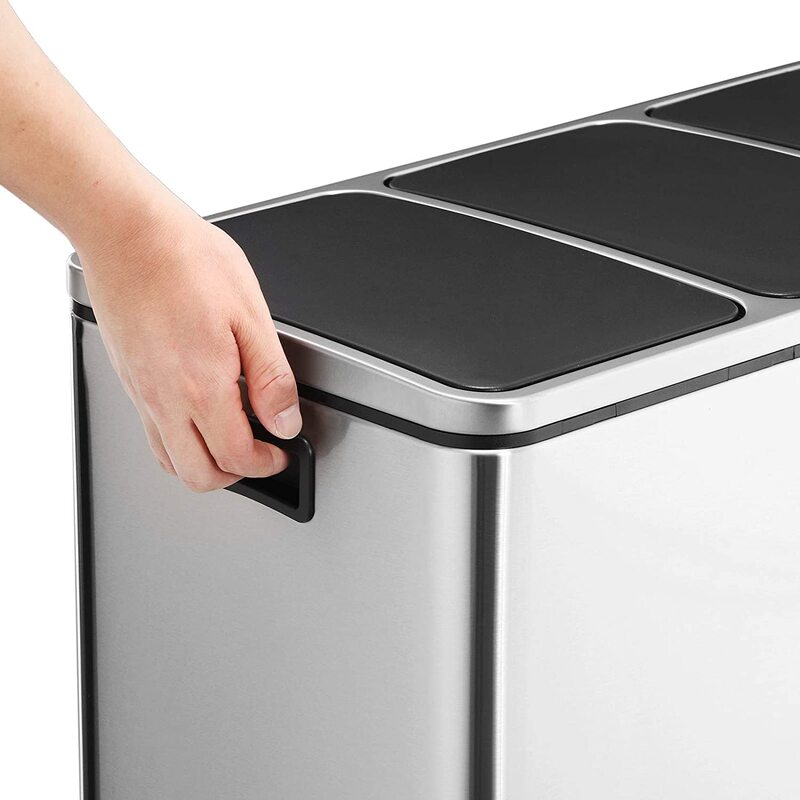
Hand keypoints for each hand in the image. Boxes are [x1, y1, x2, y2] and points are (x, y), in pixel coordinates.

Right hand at [78, 203, 301, 491]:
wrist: (127, 231)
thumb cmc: (187, 260)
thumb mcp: (250, 316)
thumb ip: (270, 377)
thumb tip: (285, 420)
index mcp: (201, 387)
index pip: (236, 456)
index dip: (267, 463)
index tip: (282, 451)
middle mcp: (165, 398)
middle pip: (198, 475)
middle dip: (236, 475)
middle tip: (260, 454)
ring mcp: (141, 392)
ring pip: (169, 460)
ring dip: (204, 463)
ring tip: (231, 439)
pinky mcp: (129, 378)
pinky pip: (150, 432)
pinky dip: (178, 441)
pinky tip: (198, 414)